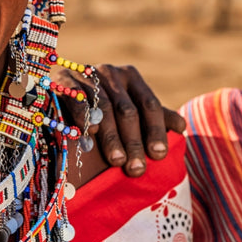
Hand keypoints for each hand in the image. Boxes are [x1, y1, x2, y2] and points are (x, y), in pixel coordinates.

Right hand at [55, 64, 185, 176]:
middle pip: (127, 110)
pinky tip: (88, 136)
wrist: (59, 91)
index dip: (155, 130)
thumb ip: (154, 116)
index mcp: (131, 78)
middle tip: (137, 169)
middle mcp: (111, 72)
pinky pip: (77, 100)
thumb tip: (182, 127)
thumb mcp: (129, 108)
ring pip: (104, 108)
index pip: (149, 104)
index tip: (158, 156)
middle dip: (133, 142)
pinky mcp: (62, 79)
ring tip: (117, 162)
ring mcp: (86, 74)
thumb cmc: (101, 107)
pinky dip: (84, 118)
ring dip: (111, 137)